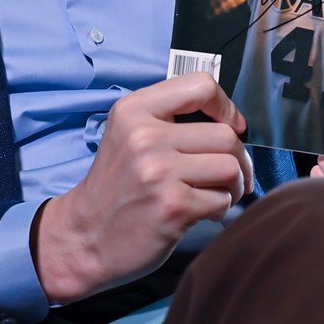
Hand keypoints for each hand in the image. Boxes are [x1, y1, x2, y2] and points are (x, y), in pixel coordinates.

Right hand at [34, 73, 253, 303]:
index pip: (201, 86)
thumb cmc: (116, 187)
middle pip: (225, 135)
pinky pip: (222, 200)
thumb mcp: (128, 135)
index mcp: (134, 110)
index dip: (226, 107)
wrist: (85, 237)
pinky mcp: (173, 206)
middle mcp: (145, 136)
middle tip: (227, 176)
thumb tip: (232, 123)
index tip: (231, 126)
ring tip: (216, 194)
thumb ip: (169, 119)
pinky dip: (220, 209)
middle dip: (237, 159)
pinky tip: (201, 212)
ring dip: (233, 185)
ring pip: (230, 167)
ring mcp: (159, 172)